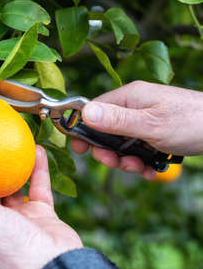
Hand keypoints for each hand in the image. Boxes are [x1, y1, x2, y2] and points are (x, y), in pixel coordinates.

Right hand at [71, 81, 202, 177]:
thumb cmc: (190, 122)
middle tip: (115, 163)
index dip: (84, 130)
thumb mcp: (149, 125)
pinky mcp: (155, 134)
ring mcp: (146, 121)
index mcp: (130, 97)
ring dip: (126, 160)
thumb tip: (85, 113)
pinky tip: (149, 171)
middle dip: (108, 151)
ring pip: (122, 143)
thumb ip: (116, 120)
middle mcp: (135, 107)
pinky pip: (138, 149)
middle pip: (106, 130)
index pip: (94, 110)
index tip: (79, 149)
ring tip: (139, 168)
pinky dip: (140, 162)